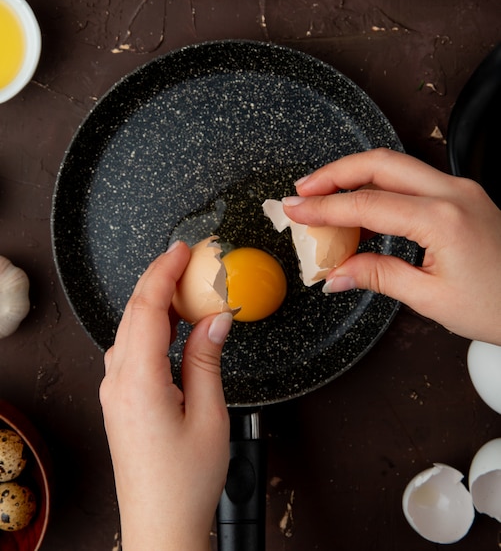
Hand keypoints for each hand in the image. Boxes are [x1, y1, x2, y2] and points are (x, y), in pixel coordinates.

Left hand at [99, 241, 232, 550]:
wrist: (160, 523)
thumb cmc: (184, 481)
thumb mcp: (209, 415)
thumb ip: (207, 359)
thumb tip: (216, 319)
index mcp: (140, 382)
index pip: (148, 309)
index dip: (163, 273)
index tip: (180, 250)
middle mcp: (118, 382)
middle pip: (133, 313)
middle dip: (157, 279)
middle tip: (184, 260)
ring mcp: (114, 392)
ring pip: (129, 330)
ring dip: (153, 303)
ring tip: (182, 289)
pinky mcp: (119, 401)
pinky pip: (129, 349)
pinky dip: (149, 327)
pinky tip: (169, 327)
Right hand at [283, 148, 500, 343]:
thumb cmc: (498, 308)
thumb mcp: (431, 298)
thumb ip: (378, 277)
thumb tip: (337, 274)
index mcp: (443, 219)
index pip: (367, 203)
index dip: (324, 207)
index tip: (296, 211)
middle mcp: (453, 193)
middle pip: (380, 163)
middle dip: (335, 172)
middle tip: (302, 190)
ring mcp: (460, 190)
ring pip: (396, 165)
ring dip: (355, 176)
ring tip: (324, 197)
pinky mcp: (463, 196)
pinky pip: (412, 180)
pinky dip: (379, 187)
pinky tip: (362, 206)